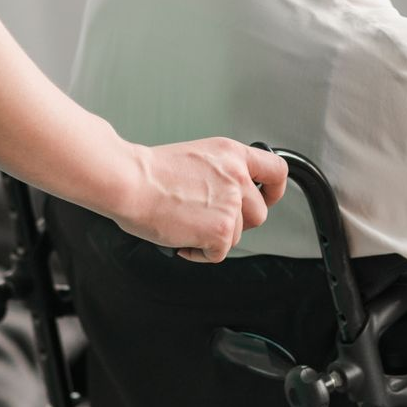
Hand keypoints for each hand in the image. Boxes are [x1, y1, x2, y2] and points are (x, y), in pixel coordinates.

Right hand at [115, 138, 288, 262]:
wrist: (130, 181)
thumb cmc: (150, 172)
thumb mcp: (197, 157)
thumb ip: (221, 174)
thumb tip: (228, 198)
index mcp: (231, 153)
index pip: (276, 170)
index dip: (274, 190)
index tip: (266, 198)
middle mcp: (236, 175)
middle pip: (258, 213)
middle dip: (236, 223)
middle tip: (208, 220)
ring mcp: (232, 203)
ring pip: (237, 235)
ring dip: (213, 237)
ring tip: (186, 225)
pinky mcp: (221, 229)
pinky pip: (219, 253)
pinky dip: (199, 253)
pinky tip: (182, 237)